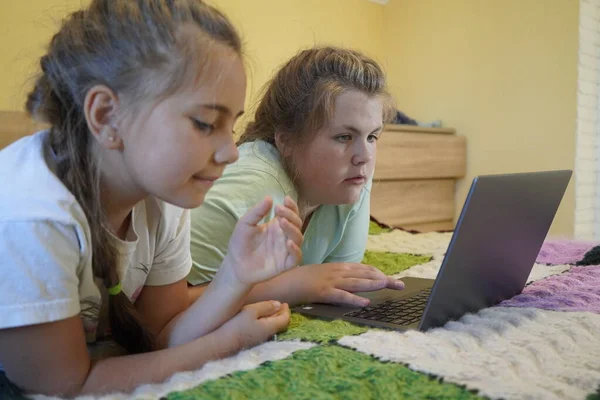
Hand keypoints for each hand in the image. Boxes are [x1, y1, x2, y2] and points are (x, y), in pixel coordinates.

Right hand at [216, 301, 289, 349]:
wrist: (221, 344)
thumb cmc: (236, 325)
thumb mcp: (251, 311)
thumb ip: (266, 307)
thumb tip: (279, 305)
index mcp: (269, 328)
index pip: (285, 320)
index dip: (286, 311)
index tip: (285, 303)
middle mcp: (267, 336)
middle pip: (279, 325)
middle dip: (281, 314)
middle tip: (280, 305)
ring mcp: (259, 340)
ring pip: (272, 327)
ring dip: (274, 318)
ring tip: (271, 310)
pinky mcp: (251, 341)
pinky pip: (264, 330)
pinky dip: (266, 322)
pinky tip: (260, 318)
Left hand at [225, 196, 302, 285]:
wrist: (235, 265)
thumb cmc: (240, 243)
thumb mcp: (245, 224)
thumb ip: (257, 212)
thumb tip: (269, 197)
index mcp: (276, 225)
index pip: (290, 214)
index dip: (291, 206)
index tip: (285, 199)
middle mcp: (284, 236)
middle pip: (297, 223)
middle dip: (291, 215)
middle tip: (279, 210)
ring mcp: (286, 250)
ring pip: (298, 238)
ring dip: (293, 229)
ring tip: (282, 222)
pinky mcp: (285, 264)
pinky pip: (296, 257)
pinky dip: (295, 250)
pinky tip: (288, 243)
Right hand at [276, 262, 404, 306]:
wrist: (280, 282)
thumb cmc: (298, 280)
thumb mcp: (318, 274)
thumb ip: (333, 276)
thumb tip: (346, 280)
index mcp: (335, 267)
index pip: (361, 268)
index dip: (377, 272)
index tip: (389, 277)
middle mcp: (335, 272)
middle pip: (364, 274)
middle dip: (384, 279)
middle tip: (400, 284)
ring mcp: (329, 281)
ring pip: (356, 282)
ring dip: (374, 284)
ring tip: (389, 285)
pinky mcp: (321, 292)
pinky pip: (341, 296)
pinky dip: (354, 300)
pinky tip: (365, 303)